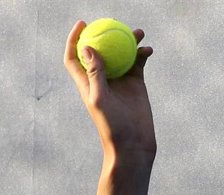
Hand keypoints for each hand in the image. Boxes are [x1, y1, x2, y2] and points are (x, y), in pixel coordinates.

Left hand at [64, 21, 155, 164]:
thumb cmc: (112, 126)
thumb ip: (94, 73)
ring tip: (138, 32)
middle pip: (101, 50)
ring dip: (128, 42)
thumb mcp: (100, 99)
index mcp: (87, 81)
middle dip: (105, 34)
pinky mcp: (136, 85)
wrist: (133, 143)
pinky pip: (138, 64)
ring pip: (122, 54)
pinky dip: (142, 55)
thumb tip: (88, 47)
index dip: (75, 39)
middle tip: (113, 23)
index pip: (75, 56)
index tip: (83, 25)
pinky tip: (148, 50)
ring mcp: (120, 81)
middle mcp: (103, 78)